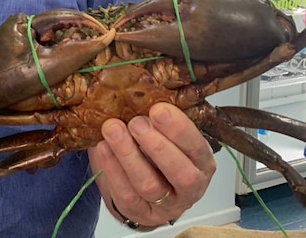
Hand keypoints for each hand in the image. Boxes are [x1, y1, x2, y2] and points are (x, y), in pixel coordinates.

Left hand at [87, 103, 215, 229]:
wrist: (143, 189)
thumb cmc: (157, 154)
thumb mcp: (166, 135)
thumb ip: (159, 120)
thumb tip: (141, 91)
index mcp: (202, 162)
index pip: (197, 147)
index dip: (179, 129)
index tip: (158, 109)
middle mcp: (190, 186)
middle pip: (180, 172)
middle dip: (157, 146)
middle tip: (136, 122)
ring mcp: (167, 205)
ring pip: (150, 185)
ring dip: (130, 155)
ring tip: (113, 129)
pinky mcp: (141, 214)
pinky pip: (126, 194)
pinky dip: (113, 170)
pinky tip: (103, 148)